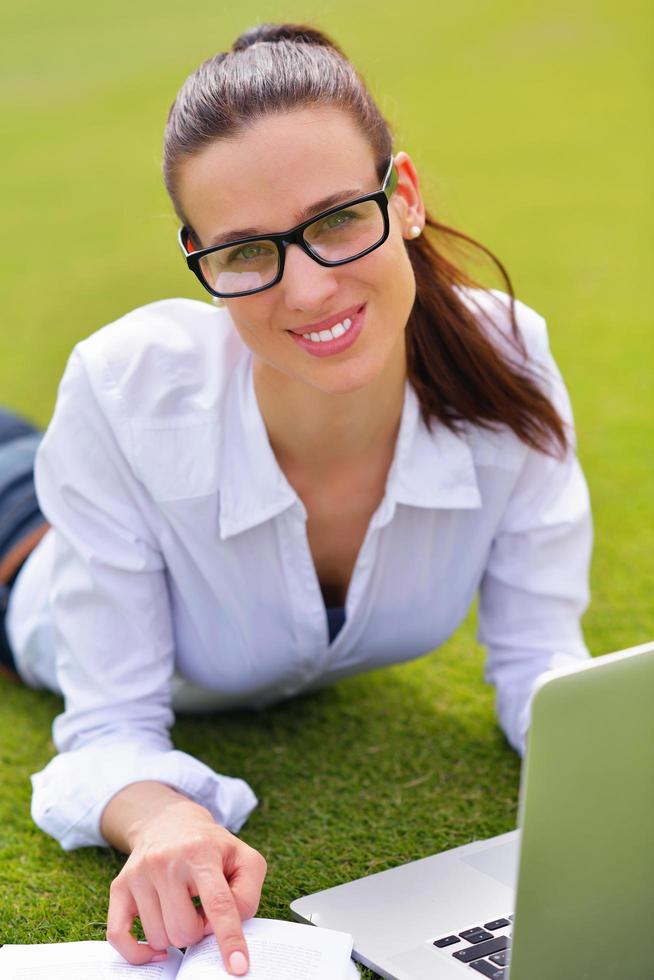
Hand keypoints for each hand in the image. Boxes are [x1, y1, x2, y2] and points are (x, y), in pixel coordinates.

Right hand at [102, 783, 266, 975]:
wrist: (170, 822)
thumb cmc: (212, 848)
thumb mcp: (244, 859)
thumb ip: (246, 895)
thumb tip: (220, 930)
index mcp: (201, 851)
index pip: (218, 902)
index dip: (229, 938)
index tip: (238, 967)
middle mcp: (165, 861)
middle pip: (185, 930)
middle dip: (198, 931)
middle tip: (202, 909)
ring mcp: (138, 874)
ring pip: (159, 938)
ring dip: (175, 935)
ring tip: (183, 908)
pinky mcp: (119, 886)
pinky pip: (119, 937)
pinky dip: (139, 952)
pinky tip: (157, 946)